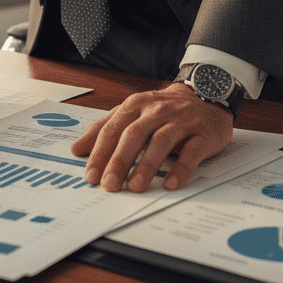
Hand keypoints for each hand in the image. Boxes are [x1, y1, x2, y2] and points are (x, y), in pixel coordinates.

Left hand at [70, 82, 232, 192]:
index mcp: (136, 105)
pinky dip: (180, 169)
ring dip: (146, 165)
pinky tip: (170, 184)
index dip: (100, 152)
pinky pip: (191, 152)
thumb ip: (106, 128)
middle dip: (119, 161)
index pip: (113, 128)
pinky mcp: (203, 133)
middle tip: (109, 185)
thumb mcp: (133, 112)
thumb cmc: (163, 109)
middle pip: (134, 134)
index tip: (90, 176)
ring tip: (135, 187)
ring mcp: (181, 120)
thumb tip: (77, 149)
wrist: (205, 95)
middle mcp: (157, 110)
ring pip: (161, 141)